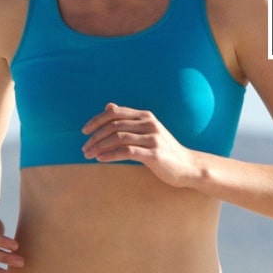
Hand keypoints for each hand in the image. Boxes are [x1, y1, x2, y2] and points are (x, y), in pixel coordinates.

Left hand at [81, 103, 198, 187]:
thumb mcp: (147, 131)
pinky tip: (101, 159)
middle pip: (114, 125)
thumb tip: (108, 106)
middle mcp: (149, 124)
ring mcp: (152, 138)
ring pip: (118, 138)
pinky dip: (111, 154)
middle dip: (95, 136)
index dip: (97, 120)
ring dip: (100, 146)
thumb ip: (129, 120)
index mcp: (145, 116)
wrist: (188, 166)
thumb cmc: (165, 150)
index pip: (115, 113)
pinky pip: (127, 151)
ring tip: (89, 154)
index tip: (84, 131)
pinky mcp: (154, 154)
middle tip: (84, 147)